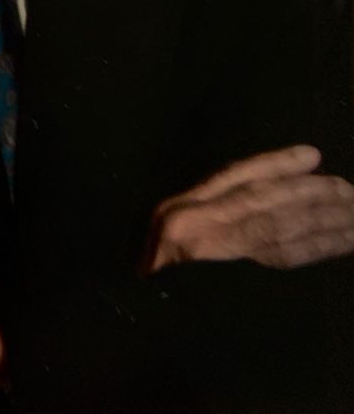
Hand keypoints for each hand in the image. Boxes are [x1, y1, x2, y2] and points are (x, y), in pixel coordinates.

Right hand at [142, 144, 353, 273]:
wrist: (152, 328)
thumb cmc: (166, 285)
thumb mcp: (171, 241)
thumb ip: (211, 216)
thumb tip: (274, 187)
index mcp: (178, 213)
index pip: (235, 177)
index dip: (276, 164)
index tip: (311, 155)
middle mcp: (193, 228)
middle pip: (262, 199)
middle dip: (309, 191)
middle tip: (347, 188)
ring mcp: (214, 258)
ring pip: (279, 227)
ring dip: (324, 216)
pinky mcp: (236, 288)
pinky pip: (287, 261)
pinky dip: (320, 246)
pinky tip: (346, 239)